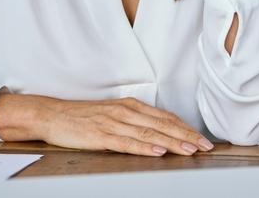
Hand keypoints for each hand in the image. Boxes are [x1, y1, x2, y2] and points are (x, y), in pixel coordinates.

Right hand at [0, 93, 213, 156]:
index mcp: (131, 106)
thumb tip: (160, 133)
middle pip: (162, 125)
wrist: (53, 115)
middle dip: (186, 136)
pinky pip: (127, 142)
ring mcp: (114, 123)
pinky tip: (158, 152)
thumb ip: (136, 122)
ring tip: (189, 150)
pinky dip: (145, 148)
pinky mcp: (101, 135)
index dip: (185, 128)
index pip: (165, 117)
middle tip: (205, 147)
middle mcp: (126, 111)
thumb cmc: (83, 117)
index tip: (202, 139)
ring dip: (172, 142)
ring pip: (149, 134)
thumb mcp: (114, 115)